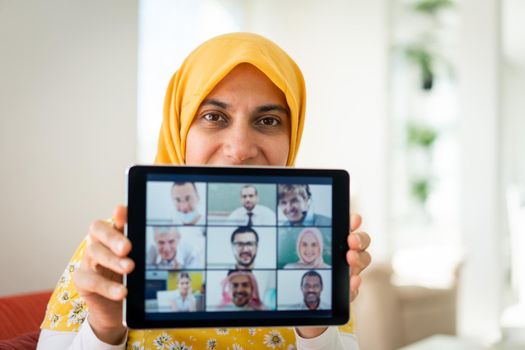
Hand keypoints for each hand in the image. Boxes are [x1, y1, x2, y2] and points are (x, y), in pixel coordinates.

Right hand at [74, 205, 134, 344]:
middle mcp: (100, 243)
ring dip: (112, 260)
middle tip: (127, 247)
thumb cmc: (133, 280)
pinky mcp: (82, 280)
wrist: (119, 308)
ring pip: (94, 252)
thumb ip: (147, 252)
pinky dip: (106, 286)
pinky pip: (90, 280)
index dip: (118, 215)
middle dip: (113, 238)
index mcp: (116, 235)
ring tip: (129, 268)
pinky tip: (121, 292)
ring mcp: (88, 260)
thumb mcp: (143, 265)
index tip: (122, 212)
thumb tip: (163, 244)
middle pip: (99, 231)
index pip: (115, 219)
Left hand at [296, 212, 371, 338]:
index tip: (354, 219)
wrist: (309, 305)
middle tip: (351, 241)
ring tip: (350, 259)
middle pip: (362, 243)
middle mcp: (348, 257)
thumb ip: (311, 250)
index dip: (354, 222)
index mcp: (338, 245)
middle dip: (360, 239)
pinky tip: (353, 280)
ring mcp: (351, 273)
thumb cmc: (309, 276)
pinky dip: (355, 283)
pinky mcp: (349, 292)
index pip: (350, 229)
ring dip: (360, 258)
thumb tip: (308, 239)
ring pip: (364, 261)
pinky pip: (355, 287)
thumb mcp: (307, 261)